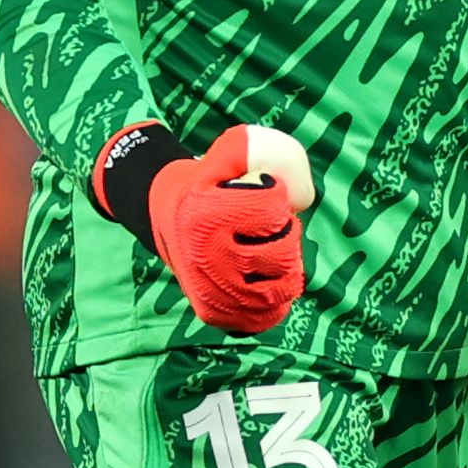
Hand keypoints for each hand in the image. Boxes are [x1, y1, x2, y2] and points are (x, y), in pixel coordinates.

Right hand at [145, 123, 314, 333]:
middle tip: (270, 227)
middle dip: (286, 235)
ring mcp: (209, 290)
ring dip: (287, 268)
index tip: (261, 194)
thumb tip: (300, 199)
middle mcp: (205, 258)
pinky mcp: (214, 312)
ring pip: (280, 288)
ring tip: (272, 252)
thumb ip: (267, 152)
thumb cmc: (209, 183)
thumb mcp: (229, 151)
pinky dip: (277, 299)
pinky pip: (265, 315)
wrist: (166, 218)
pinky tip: (266, 278)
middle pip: (282, 253)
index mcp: (206, 216)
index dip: (276, 197)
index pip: (273, 209)